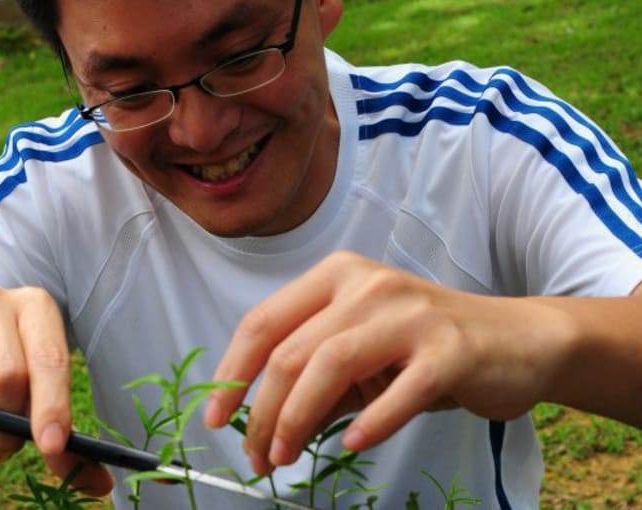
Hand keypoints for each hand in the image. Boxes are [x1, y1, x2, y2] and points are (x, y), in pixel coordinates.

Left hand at [204, 251, 571, 474]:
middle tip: (256, 456)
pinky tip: (351, 445)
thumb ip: (314, 375)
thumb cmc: (425, 346)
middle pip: (292, 351)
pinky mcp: (449, 348)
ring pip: (332, 365)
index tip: (216, 417)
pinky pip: (400, 391)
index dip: (231, 373)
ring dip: (298, 419)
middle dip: (262, 412)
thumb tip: (259, 419)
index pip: (263, 322)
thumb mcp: (361, 351)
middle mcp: (367, 284)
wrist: (516, 340)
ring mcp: (410, 313)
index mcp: (336, 276)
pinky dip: (370, 423)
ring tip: (284, 458)